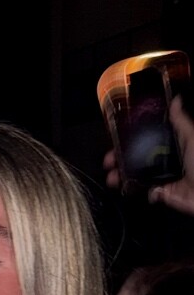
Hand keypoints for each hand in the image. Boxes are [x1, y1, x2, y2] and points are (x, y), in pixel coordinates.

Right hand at [105, 97, 193, 214]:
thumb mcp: (191, 137)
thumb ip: (180, 122)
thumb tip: (176, 102)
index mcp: (172, 145)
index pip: (146, 140)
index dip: (130, 141)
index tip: (116, 142)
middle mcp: (166, 160)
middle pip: (137, 158)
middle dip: (120, 160)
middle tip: (109, 162)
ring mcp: (164, 176)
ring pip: (137, 175)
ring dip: (122, 176)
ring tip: (112, 177)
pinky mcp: (163, 192)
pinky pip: (146, 191)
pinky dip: (136, 189)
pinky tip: (129, 186)